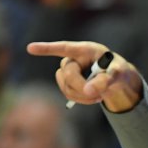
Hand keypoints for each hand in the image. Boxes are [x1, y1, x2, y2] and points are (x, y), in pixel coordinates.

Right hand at [26, 41, 142, 112]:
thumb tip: (88, 90)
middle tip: (98, 95)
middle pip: (68, 73)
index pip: (64, 48)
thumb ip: (105, 80)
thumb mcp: (118, 74)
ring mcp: (69, 70)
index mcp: (86, 49)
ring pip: (65, 86)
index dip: (47, 49)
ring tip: (99, 97)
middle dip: (81, 87)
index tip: (30, 48)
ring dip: (81, 95)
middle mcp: (74, 58)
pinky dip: (81, 99)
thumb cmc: (118, 71)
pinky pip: (68, 93)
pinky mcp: (68, 82)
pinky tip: (93, 98)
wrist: (117, 79)